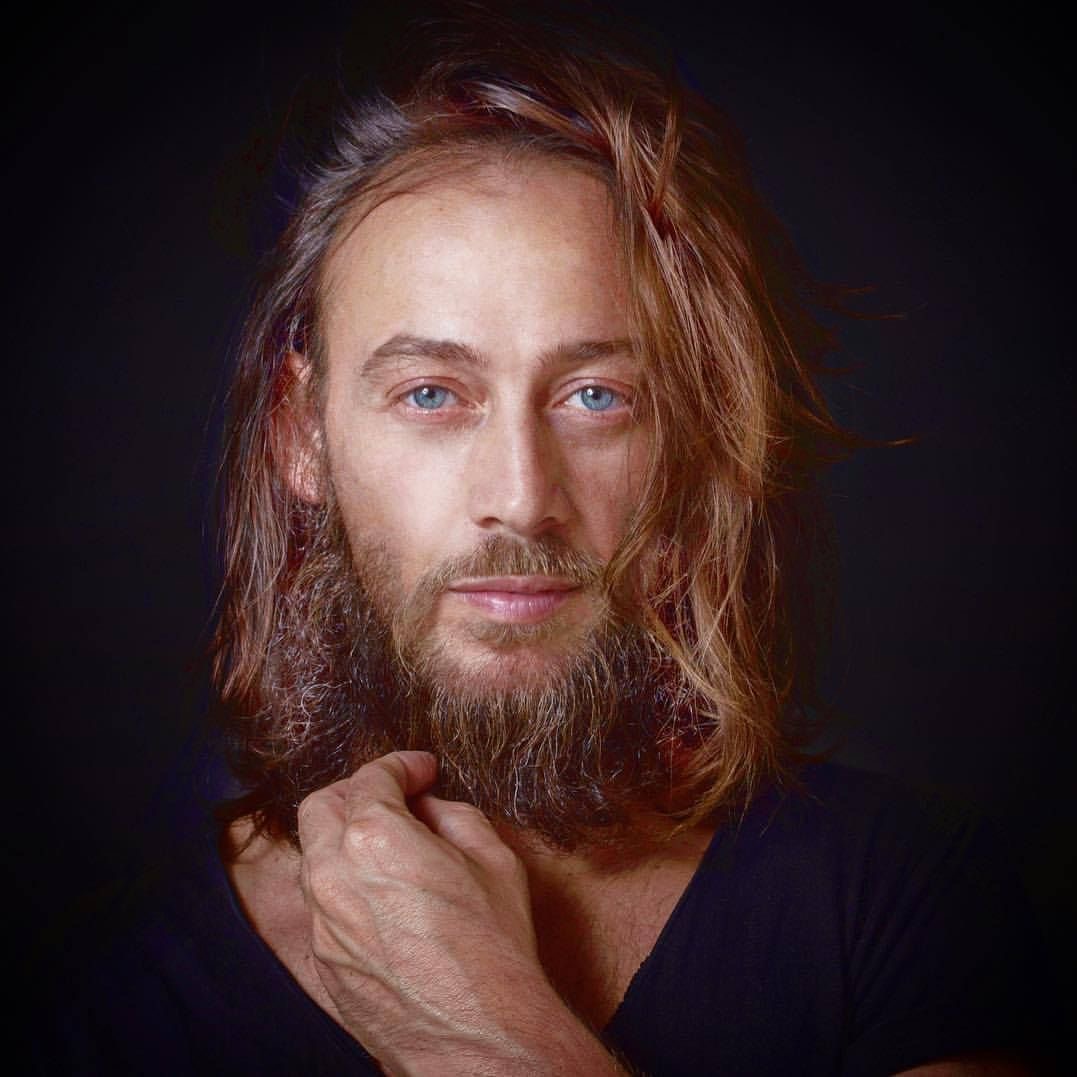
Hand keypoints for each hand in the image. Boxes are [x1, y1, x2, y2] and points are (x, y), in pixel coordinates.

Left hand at [297, 751, 621, 1074]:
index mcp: (374, 839)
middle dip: (357, 791)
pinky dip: (345, 886)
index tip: (422, 770)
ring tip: (389, 847)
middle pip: (321, 808)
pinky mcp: (324, 964)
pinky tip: (383, 897)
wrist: (479, 1038)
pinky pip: (323, 907)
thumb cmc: (493, 948)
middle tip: (394, 796)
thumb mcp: (492, 857)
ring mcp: (322, 924)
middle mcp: (334, 877)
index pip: (371, 777)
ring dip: (345, 840)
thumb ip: (451, 815)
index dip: (401, 764)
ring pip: (314, 858)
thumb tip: (428, 810)